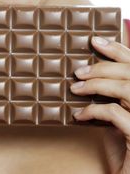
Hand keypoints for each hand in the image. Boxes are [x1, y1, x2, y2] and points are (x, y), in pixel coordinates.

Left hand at [70, 36, 129, 173]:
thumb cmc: (127, 144)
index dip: (117, 49)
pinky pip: (116, 114)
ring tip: (76, 88)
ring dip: (97, 85)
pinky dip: (94, 111)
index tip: (95, 41)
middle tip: (78, 71)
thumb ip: (115, 92)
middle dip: (102, 67)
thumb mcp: (122, 113)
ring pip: (127, 89)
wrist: (129, 173)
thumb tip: (90, 71)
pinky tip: (79, 115)